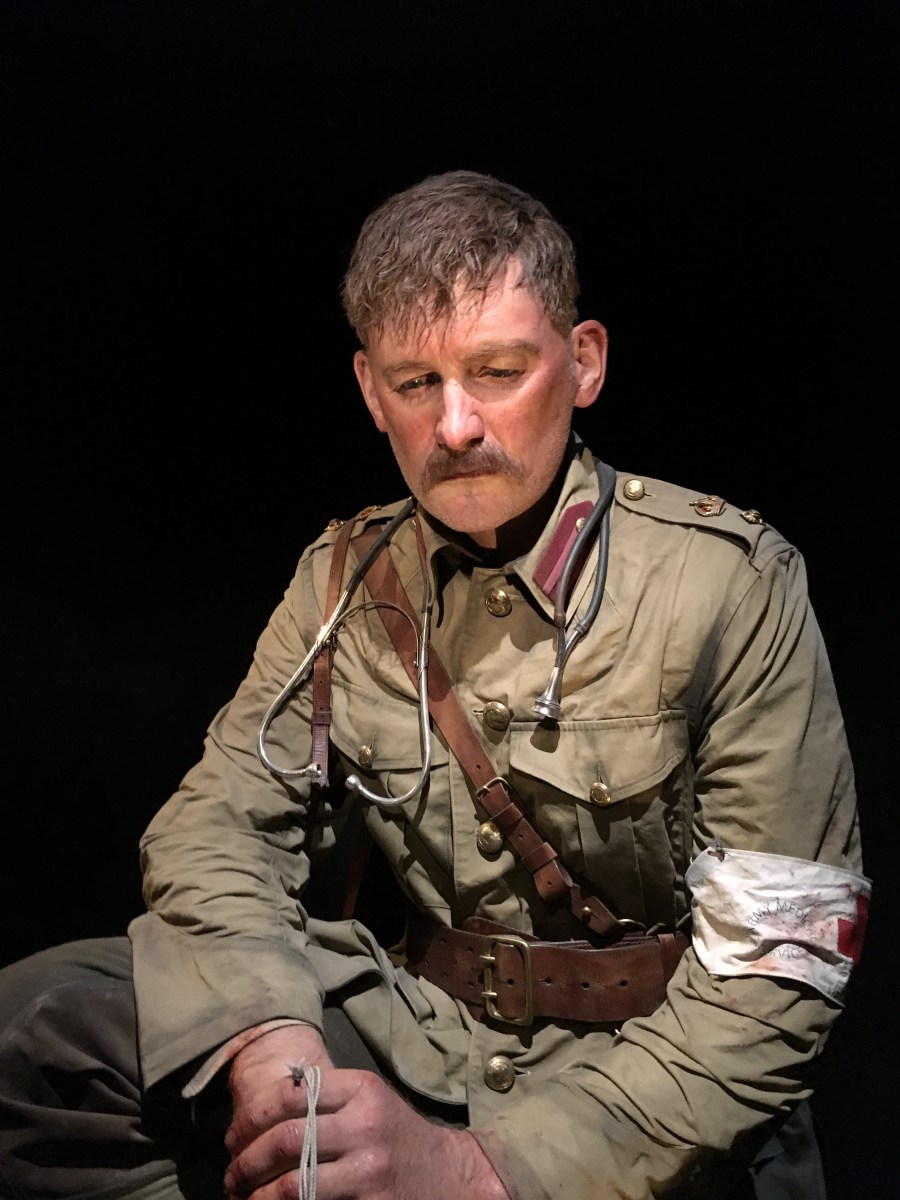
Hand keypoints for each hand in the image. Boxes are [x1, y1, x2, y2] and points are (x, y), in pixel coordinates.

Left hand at [223, 1058, 507, 1198]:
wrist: (450, 1176)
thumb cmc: (395, 1135)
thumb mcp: (368, 1100)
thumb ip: (323, 1096)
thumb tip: (255, 1111)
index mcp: (361, 1089)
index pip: (288, 1093)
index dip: (249, 1117)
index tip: (233, 1136)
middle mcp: (366, 1125)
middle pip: (284, 1140)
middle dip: (245, 1162)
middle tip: (231, 1177)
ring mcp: (369, 1170)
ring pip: (292, 1185)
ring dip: (257, 1197)